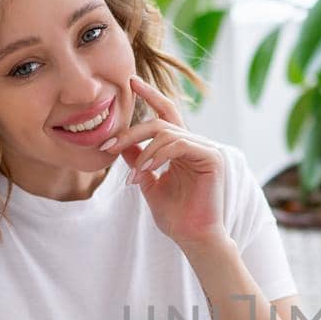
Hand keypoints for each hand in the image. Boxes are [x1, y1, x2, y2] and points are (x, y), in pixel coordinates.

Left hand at [100, 76, 230, 252]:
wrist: (193, 238)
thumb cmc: (175, 216)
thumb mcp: (148, 183)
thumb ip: (137, 160)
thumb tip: (120, 143)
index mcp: (183, 147)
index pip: (166, 113)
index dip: (150, 95)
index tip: (131, 81)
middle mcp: (196, 143)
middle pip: (160, 120)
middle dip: (131, 131)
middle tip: (108, 145)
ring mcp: (206, 148)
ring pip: (166, 132)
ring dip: (142, 151)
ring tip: (133, 175)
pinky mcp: (212, 157)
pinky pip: (178, 144)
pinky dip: (158, 155)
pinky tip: (147, 171)